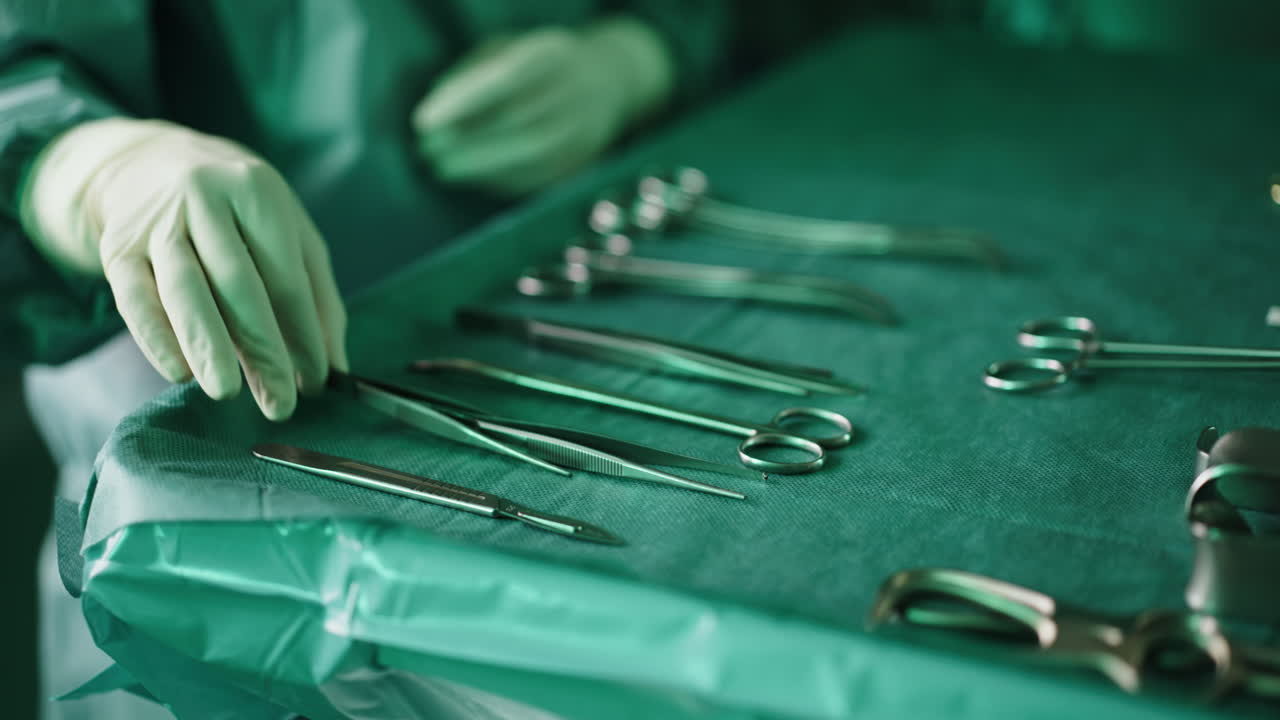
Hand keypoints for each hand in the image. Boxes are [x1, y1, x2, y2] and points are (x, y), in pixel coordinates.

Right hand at [21, 118, 347, 419]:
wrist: (148, 162)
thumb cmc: (238, 209)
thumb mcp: (289, 233)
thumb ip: (317, 296)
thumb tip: (335, 366)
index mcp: (256, 191)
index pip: (286, 275)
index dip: (303, 333)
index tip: (315, 382)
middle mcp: (204, 199)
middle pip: (238, 283)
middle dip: (263, 349)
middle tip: (279, 404)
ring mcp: (156, 221)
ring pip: (185, 290)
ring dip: (208, 346)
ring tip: (227, 392)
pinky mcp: (117, 247)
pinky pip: (135, 299)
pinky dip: (157, 338)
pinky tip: (178, 372)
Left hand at [413, 17, 674, 194]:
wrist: (607, 82)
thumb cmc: (538, 66)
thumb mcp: (505, 51)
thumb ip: (471, 75)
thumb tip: (435, 112)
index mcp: (553, 53)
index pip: (503, 77)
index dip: (461, 102)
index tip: (422, 122)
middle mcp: (577, 89)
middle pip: (518, 121)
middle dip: (466, 142)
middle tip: (428, 152)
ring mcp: (586, 128)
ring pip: (531, 155)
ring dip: (480, 167)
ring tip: (445, 168)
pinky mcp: (585, 161)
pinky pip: (541, 177)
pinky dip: (502, 181)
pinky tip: (476, 178)